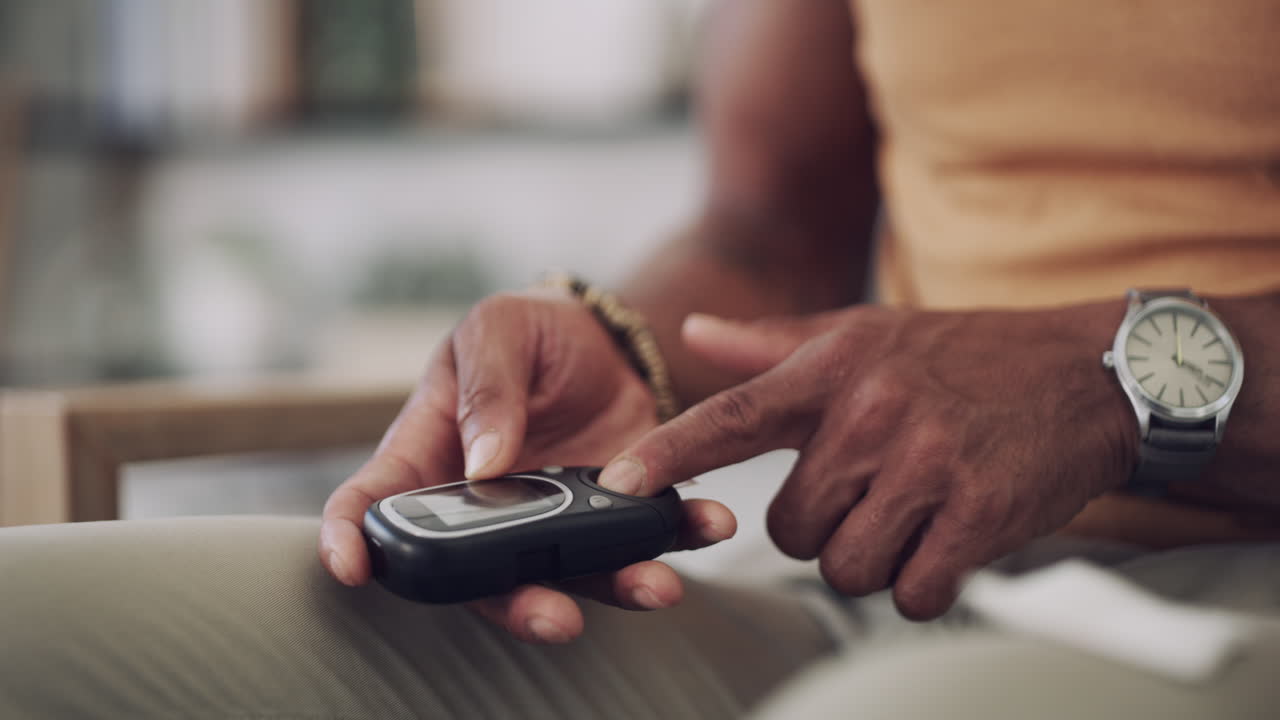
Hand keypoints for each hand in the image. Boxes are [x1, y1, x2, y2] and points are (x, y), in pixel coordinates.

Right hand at [319, 290, 736, 642]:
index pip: (371, 502)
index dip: (350, 540)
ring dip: (611, 588)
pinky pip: (636, 541)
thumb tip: (484, 460)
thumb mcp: (497, 329)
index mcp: (430, 453)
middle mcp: (482, 507)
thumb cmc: (528, 332)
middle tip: (557, 616)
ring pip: (566, 575)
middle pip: (479, 577)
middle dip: (518, 604)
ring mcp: (547, 519)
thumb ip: (486, 385)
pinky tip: (707, 522)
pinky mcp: (609, 516)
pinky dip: (675, 539)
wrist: (606, 339)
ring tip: (656, 583)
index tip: (353, 570)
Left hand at [597, 304, 1135, 619]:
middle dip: (823, 528)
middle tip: (871, 494)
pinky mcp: (979, 513)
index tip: (617, 483)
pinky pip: (912, 591)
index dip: (668, 454)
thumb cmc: (963, 356)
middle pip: (791, 528)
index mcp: (834, 370)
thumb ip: (772, 343)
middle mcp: (872, 413)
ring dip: (874, 558)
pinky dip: (925, 584)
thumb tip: (692, 332)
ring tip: (912, 512)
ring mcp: (927, 464)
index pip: (731, 416)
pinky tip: (948, 540)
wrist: (1086, 374)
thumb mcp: (866, 331)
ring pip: (846, 566)